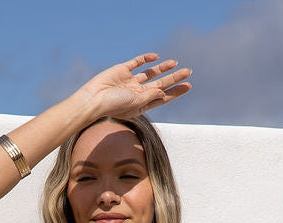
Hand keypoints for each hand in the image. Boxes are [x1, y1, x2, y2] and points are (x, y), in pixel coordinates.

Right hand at [74, 53, 191, 121]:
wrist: (94, 99)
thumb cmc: (114, 105)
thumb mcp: (136, 103)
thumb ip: (150, 96)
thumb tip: (164, 92)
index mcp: (142, 104)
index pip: (163, 97)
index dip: (175, 91)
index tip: (188, 86)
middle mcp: (137, 93)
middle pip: (160, 84)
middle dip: (174, 78)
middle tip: (188, 71)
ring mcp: (130, 81)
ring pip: (150, 73)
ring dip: (162, 68)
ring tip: (175, 63)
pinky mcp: (122, 70)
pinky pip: (136, 63)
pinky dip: (146, 59)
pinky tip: (156, 57)